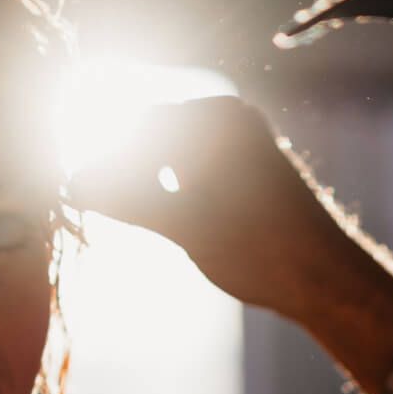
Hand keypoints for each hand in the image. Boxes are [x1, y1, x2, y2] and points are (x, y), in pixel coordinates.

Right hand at [68, 95, 392, 393]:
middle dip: (116, 167)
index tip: (67, 191)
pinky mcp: (243, 165)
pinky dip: (164, 186)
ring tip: (113, 211)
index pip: (134, 127)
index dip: (98, 160)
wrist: (325, 277)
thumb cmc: (258, 249)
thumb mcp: (182, 225)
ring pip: (165, 151)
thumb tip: (70, 183)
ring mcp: (237, 138)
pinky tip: (153, 214)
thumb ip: (126, 199)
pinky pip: (186, 164)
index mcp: (213, 117)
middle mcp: (227, 116)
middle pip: (147, 134)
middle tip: (80, 200)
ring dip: (138, 179)